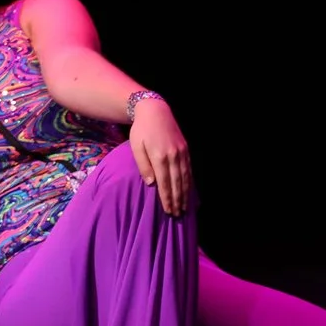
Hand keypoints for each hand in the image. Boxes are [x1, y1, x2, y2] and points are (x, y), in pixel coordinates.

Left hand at [129, 100, 191, 216]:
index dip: (167, 198)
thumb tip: (151, 183)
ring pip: (185, 176)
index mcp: (160, 156)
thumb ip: (143, 165)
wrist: (155, 111)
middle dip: (178, 199)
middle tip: (178, 214)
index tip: (168, 210)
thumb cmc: (141, 130)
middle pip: (177, 182)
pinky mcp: (186, 149)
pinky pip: (189, 168)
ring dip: (185, 193)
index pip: (164, 182)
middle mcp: (174, 155)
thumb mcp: (136, 147)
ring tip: (184, 206)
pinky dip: (189, 181)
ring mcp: (182, 152)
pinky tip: (189, 189)